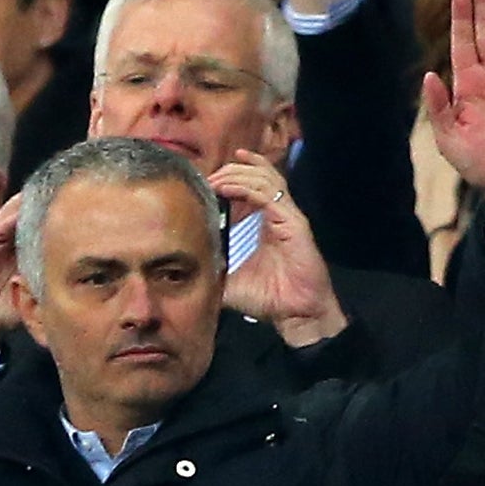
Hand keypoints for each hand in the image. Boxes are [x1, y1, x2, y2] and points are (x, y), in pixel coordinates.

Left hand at [209, 150, 346, 345]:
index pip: (255, 185)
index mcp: (269, 222)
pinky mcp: (294, 224)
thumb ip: (214, 269)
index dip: (234, 176)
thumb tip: (187, 267)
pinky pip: (268, 196)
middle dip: (233, 171)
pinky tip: (226, 188)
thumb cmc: (271, 299)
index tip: (210, 178)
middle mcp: (281, 215)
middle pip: (260, 175)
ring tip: (216, 178)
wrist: (297, 314)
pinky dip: (246, 188)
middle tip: (210, 176)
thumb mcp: (232, 282)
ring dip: (238, 174)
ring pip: (265, 179)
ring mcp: (288, 217)